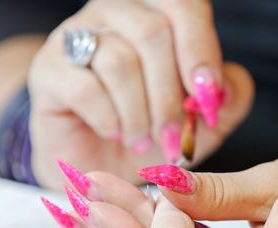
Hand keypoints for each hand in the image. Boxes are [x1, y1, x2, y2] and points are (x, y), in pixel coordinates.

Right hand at [28, 0, 253, 187]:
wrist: (100, 162)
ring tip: (141, 139)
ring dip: (139, 114)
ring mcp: (75, 38)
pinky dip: (108, 119)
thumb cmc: (151, 131)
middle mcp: (113, 14)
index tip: (208, 97)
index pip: (183, 6)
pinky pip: (85, 87)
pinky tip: (113, 131)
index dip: (200, 50)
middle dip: (169, 96)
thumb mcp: (204, 119)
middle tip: (171, 136)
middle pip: (152, 32)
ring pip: (119, 61)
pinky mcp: (49, 70)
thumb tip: (225, 86)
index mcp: (153, 13)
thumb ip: (228, 97)